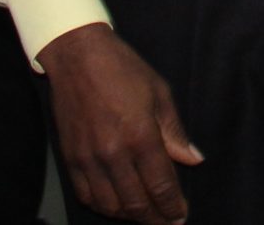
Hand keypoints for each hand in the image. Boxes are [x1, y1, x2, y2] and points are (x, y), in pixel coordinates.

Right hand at [38, 23, 203, 223]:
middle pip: (137, 203)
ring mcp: (89, 158)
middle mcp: (113, 153)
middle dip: (155, 218)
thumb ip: (175, 132)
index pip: (161, 186)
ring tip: (145, 215)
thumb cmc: (123, 69)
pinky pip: (86, 196)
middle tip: (167, 222)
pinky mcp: (70, 158)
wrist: (77, 55)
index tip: (181, 215)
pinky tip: (116, 205)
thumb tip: (193, 160)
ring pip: (111, 205)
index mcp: (140, 136)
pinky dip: (103, 206)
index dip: (173, 206)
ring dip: (130, 216)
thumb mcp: (159, 93)